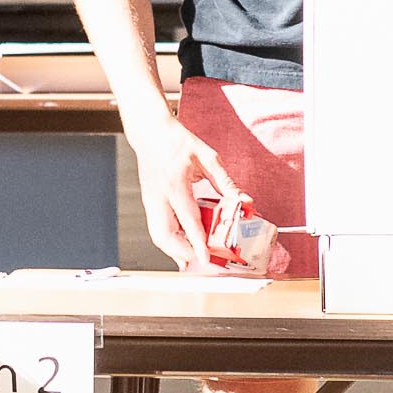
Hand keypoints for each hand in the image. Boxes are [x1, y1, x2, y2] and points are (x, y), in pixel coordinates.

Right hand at [126, 113, 239, 270]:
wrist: (150, 132)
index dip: (197, 243)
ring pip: (158, 236)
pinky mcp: (148, 202)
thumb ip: (225, 182)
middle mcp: (158, 196)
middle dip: (182, 253)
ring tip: (194, 256)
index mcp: (175, 184)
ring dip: (175, 250)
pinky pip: (157, 228)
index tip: (206, 258)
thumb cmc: (177, 142)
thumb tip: (244, 201)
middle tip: (202, 260)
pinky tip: (183, 244)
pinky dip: (170, 240)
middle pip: (165, 236)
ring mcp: (150, 201)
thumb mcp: (207, 158)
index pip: (187, 220)